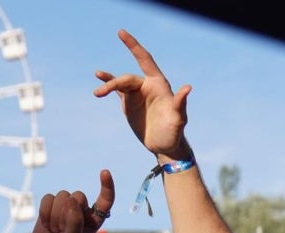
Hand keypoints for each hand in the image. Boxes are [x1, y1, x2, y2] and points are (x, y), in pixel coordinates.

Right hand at [25, 171, 115, 232]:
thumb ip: (75, 221)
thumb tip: (71, 200)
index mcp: (94, 221)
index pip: (105, 200)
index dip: (107, 186)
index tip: (104, 172)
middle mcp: (81, 212)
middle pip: (77, 195)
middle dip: (67, 213)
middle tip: (63, 232)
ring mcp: (65, 209)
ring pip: (61, 195)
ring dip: (54, 215)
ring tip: (55, 231)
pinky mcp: (50, 208)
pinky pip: (47, 198)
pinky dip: (44, 212)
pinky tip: (45, 226)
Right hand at [94, 30, 191, 159]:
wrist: (165, 145)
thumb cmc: (175, 132)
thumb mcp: (179, 118)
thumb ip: (180, 103)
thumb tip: (187, 88)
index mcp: (158, 84)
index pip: (145, 60)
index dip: (133, 46)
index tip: (121, 33)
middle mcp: (147, 85)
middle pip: (127, 78)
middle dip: (113, 83)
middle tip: (100, 94)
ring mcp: (137, 94)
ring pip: (120, 84)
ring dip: (107, 85)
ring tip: (97, 93)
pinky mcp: (129, 103)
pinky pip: (117, 90)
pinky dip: (107, 84)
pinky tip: (98, 76)